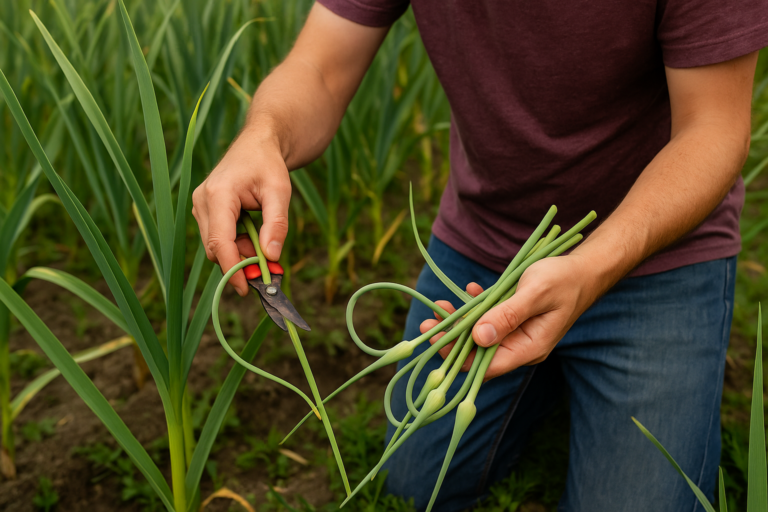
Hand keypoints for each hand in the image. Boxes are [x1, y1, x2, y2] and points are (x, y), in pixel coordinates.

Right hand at [192, 129, 290, 295]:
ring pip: (216, 246)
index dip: (233, 269)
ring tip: (263, 238)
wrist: (257, 145)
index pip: (220, 242)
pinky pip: (218, 238)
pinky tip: (253, 233)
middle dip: (241, 262)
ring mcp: (200, 207)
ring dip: (240, 253)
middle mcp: (202, 202)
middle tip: (268, 265)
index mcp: (218, 195)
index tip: (248, 289)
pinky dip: (236, 245)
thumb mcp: (280, 192)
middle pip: (216, 249)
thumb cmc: (268, 165)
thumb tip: (272, 257)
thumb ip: (276, 224)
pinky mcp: (205, 212)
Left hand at [420, 255, 602, 380]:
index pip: (486, 365)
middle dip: (452, 340)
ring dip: (460, 321)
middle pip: (479, 352)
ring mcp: (517, 333)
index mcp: (529, 348)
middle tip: (426, 324)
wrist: (585, 269)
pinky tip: (469, 289)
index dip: (459, 356)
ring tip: (438, 306)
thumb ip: (507, 315)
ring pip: (481, 334)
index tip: (436, 340)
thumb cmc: (563, 279)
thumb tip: (479, 337)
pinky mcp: (514, 318)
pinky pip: (490, 318)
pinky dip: (476, 306)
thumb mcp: (535, 293)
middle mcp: (521, 346)